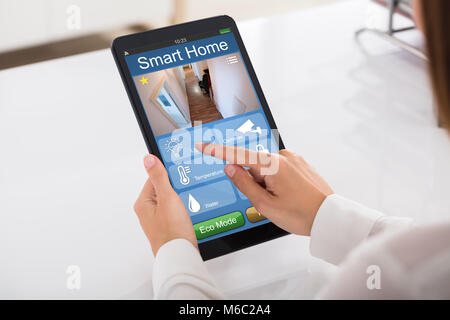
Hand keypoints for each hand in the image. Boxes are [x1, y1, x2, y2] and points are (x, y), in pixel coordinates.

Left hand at [134, 154, 196, 255]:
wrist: (181, 255)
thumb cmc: (172, 232)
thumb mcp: (167, 198)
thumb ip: (159, 177)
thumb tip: (149, 159)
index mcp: (143, 203)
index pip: (155, 178)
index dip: (170, 175)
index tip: (180, 174)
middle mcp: (148, 211)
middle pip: (164, 189)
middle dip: (177, 188)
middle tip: (186, 191)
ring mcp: (158, 220)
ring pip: (172, 200)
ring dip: (182, 199)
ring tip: (188, 204)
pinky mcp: (168, 226)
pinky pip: (176, 211)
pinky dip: (184, 209)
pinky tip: (190, 212)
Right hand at [196, 143, 332, 235]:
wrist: (329, 217)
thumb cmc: (301, 215)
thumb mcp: (265, 205)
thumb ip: (243, 184)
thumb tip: (230, 168)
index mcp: (272, 165)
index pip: (237, 155)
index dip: (217, 151)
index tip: (203, 145)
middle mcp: (283, 157)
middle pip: (254, 165)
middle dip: (253, 182)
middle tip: (268, 201)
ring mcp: (294, 159)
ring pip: (267, 169)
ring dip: (266, 183)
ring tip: (283, 200)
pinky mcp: (301, 164)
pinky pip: (280, 169)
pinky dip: (278, 181)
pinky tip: (288, 195)